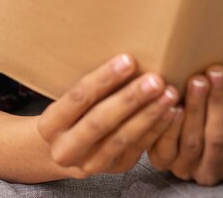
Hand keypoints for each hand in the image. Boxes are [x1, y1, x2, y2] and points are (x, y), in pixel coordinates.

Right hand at [37, 54, 179, 178]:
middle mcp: (66, 149)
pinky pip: (138, 149)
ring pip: (122, 138)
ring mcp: (89, 164)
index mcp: (50, 125)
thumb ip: (91, 81)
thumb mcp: (68, 95)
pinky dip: (157, 130)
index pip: (78, 97)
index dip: (104, 79)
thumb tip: (126, 52)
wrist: (62, 150)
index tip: (129, 59)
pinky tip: (172, 112)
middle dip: (130, 99)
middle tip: (156, 79)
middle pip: (100, 121)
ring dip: (149, 115)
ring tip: (170, 94)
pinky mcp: (113, 169)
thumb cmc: (72, 110)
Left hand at [148, 64, 222, 185]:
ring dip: (195, 108)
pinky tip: (172, 102)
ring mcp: (188, 169)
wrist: (187, 138)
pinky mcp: (164, 163)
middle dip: (219, 101)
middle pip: (219, 136)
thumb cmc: (215, 119)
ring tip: (197, 80)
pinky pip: (166, 146)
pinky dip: (170, 124)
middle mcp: (215, 171)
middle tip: (217, 71)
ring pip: (193, 140)